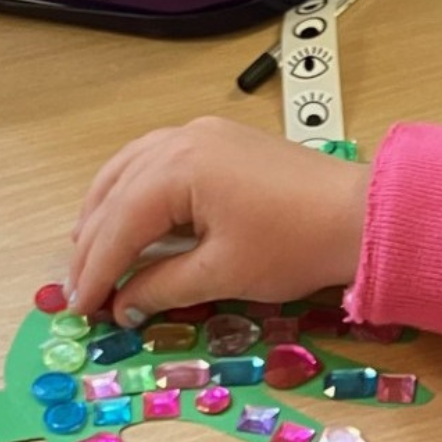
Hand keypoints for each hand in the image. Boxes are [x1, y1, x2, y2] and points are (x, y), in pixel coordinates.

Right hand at [67, 116, 370, 325]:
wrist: (362, 215)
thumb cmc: (299, 243)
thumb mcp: (223, 274)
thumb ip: (163, 286)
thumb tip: (124, 304)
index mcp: (178, 168)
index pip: (118, 224)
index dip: (95, 271)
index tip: (80, 307)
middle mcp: (181, 140)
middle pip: (116, 195)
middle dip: (93, 245)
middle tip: (80, 290)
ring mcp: (200, 134)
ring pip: (129, 172)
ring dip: (106, 214)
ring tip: (90, 255)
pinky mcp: (218, 141)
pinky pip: (155, 162)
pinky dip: (133, 193)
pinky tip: (128, 217)